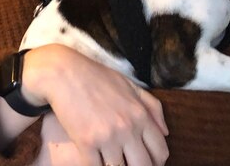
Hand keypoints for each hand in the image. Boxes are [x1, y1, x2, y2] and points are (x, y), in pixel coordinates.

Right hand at [24, 45, 168, 165]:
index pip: (160, 151)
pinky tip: (94, 161)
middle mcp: (127, 128)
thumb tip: (166, 132)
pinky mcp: (86, 142)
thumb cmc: (96, 77)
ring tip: (110, 162)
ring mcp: (107, 137)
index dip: (156, 162)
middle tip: (129, 164)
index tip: (147, 161)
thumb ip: (152, 107)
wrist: (63, 72)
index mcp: (140, 115)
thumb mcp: (130, 85)